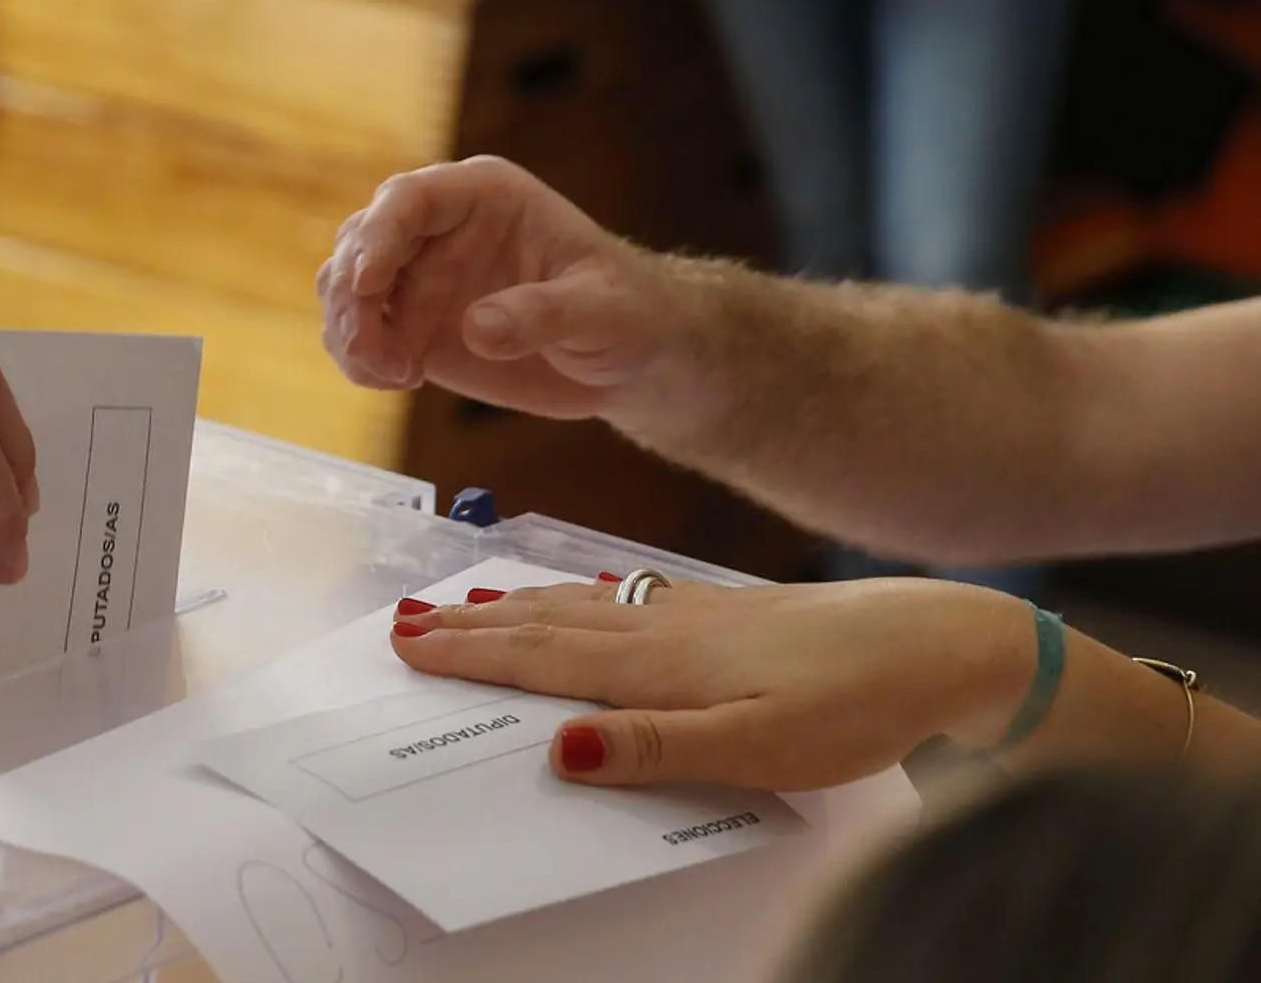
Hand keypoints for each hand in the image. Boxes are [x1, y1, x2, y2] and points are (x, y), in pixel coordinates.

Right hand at [317, 156, 665, 420]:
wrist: (628, 357)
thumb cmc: (628, 313)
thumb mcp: (601, 309)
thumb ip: (544, 314)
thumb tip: (479, 328)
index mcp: (484, 198)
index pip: (409, 199)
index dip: (378, 235)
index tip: (368, 282)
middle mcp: (440, 230)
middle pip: (361, 243)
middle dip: (353, 297)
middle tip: (375, 354)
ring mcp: (420, 277)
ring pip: (346, 288)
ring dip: (350, 332)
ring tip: (393, 375)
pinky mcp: (413, 326)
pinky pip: (361, 335)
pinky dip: (359, 360)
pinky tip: (395, 382)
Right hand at [390, 577, 1035, 790]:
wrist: (934, 644)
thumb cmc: (852, 704)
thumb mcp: (758, 748)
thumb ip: (656, 748)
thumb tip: (561, 750)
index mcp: (658, 665)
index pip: (541, 658)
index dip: (471, 654)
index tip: (407, 645)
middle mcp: (661, 629)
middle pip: (545, 625)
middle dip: (471, 627)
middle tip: (405, 622)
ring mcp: (690, 614)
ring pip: (580, 606)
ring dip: (515, 607)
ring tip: (466, 603)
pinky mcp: (722, 612)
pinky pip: (622, 598)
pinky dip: (578, 594)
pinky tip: (581, 589)